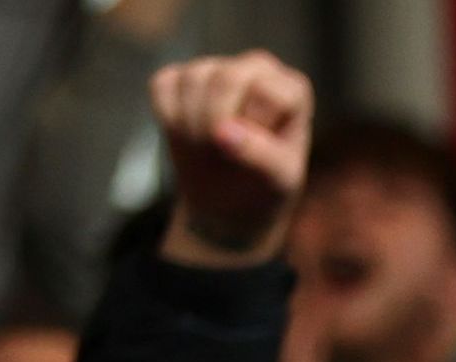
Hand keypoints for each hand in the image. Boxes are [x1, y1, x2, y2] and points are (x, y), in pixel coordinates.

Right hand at [149, 53, 315, 268]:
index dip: (254, 126)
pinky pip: (163, 85)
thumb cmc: (264, 185)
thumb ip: (260, 156)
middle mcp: (257, 69)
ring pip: (191, 80)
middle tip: (218, 155)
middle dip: (215, 124)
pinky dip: (168, 118)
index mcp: (292, 89)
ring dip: (191, 126)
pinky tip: (185, 137)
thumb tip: (222, 131)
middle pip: (226, 79)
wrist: (230, 199)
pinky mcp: (180, 76)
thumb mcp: (276, 180)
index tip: (256, 153)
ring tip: (206, 151)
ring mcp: (216, 68)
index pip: (267, 94)